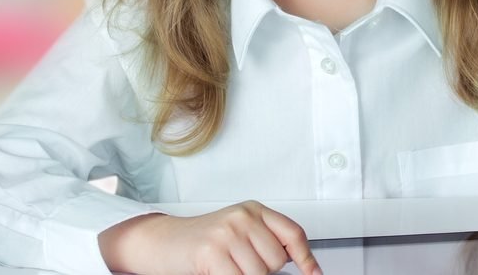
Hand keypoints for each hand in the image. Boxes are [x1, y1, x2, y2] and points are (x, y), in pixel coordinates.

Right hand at [99, 200, 321, 274]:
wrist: (164, 241)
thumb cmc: (203, 240)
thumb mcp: (239, 231)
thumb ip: (264, 240)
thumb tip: (296, 264)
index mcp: (254, 209)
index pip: (292, 232)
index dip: (306, 257)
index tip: (314, 273)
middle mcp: (242, 217)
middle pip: (275, 260)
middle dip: (262, 270)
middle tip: (239, 264)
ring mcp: (227, 233)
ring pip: (258, 274)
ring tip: (227, 266)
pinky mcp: (212, 252)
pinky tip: (218, 270)